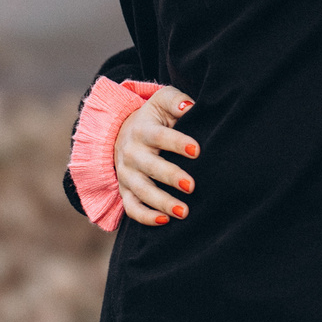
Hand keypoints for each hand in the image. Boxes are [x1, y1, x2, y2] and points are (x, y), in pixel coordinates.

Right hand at [116, 86, 197, 226]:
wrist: (123, 132)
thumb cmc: (155, 117)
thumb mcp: (162, 101)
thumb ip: (176, 101)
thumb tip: (189, 106)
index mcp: (142, 130)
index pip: (158, 136)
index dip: (177, 143)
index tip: (197, 150)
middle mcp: (131, 153)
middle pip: (149, 166)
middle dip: (170, 176)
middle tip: (192, 186)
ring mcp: (126, 174)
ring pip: (141, 191)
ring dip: (162, 202)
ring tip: (184, 212)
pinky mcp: (125, 190)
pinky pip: (131, 207)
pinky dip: (145, 217)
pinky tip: (165, 221)